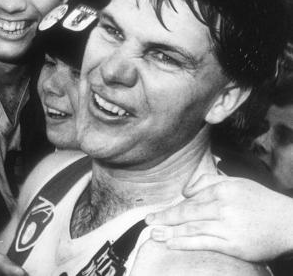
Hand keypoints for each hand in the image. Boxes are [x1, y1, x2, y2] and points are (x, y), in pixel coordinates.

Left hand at [146, 175, 292, 261]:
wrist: (289, 223)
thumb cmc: (260, 203)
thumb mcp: (236, 184)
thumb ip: (208, 183)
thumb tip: (184, 192)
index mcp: (223, 189)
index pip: (191, 200)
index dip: (172, 208)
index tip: (157, 213)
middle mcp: (224, 206)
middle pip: (187, 213)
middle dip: (165, 217)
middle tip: (147, 221)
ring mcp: (228, 225)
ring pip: (192, 228)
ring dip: (170, 231)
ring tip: (153, 233)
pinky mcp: (233, 243)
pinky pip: (204, 242)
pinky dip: (185, 243)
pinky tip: (171, 243)